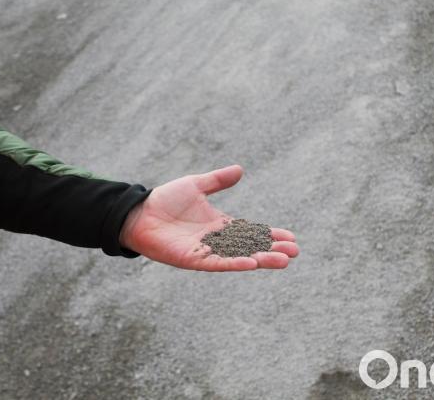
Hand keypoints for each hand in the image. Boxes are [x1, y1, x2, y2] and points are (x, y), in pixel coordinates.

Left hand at [119, 165, 298, 270]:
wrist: (138, 212)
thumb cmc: (164, 200)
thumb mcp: (196, 185)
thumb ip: (217, 180)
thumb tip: (240, 169)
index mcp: (219, 224)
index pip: (251, 232)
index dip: (270, 235)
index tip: (292, 238)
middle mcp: (216, 240)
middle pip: (250, 247)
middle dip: (272, 250)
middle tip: (294, 253)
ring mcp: (205, 251)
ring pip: (239, 258)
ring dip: (260, 260)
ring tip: (283, 261)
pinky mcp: (192, 259)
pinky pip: (217, 263)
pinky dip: (234, 263)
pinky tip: (251, 263)